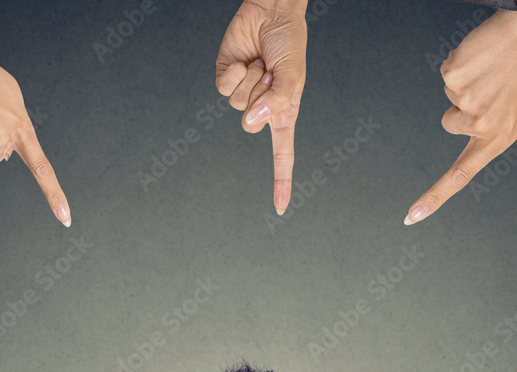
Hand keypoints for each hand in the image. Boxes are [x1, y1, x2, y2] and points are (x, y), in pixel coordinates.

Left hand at [216, 0, 306, 213]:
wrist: (272, 12)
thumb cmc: (288, 43)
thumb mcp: (293, 76)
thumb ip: (278, 101)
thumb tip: (253, 121)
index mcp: (282, 113)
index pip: (282, 155)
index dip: (281, 181)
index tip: (280, 207)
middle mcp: (261, 109)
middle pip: (250, 125)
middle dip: (261, 95)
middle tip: (271, 73)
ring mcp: (242, 95)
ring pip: (235, 105)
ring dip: (250, 79)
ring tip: (260, 63)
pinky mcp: (225, 79)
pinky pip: (223, 88)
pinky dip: (234, 72)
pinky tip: (243, 59)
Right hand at [405, 9, 516, 224]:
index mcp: (496, 138)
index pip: (460, 176)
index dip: (434, 198)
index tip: (410, 218)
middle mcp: (479, 123)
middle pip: (450, 122)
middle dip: (463, 107)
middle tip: (492, 88)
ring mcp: (466, 98)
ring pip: (450, 94)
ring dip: (466, 81)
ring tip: (493, 69)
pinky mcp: (455, 73)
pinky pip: (446, 72)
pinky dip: (460, 62)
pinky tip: (483, 57)